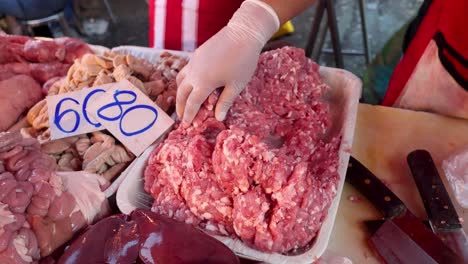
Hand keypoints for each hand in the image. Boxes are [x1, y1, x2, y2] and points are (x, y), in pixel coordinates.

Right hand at [176, 0, 279, 123]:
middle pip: (181, 93)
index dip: (188, 115)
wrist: (242, 34)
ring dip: (180, 93)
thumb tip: (218, 118)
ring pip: (180, 80)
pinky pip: (185, 70)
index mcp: (203, 83)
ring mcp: (194, 62)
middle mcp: (194, 73)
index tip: (186, 124)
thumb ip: (225, 102)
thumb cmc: (243, 62)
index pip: (192, 103)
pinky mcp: (197, 54)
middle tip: (181, 116)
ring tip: (182, 101)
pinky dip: (184, 80)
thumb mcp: (236, 85)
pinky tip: (190, 83)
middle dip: (180, 106)